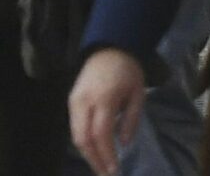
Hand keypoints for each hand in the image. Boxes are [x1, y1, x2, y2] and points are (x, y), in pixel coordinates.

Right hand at [70, 48, 148, 174]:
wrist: (108, 47)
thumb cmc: (127, 71)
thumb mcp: (138, 94)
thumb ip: (131, 120)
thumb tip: (123, 144)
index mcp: (103, 99)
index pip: (101, 134)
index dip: (106, 155)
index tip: (115, 170)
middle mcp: (84, 101)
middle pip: (83, 138)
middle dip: (94, 160)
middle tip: (106, 174)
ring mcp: (74, 100)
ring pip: (75, 134)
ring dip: (86, 153)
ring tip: (99, 166)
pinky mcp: (71, 100)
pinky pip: (74, 127)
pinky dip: (83, 142)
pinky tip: (93, 151)